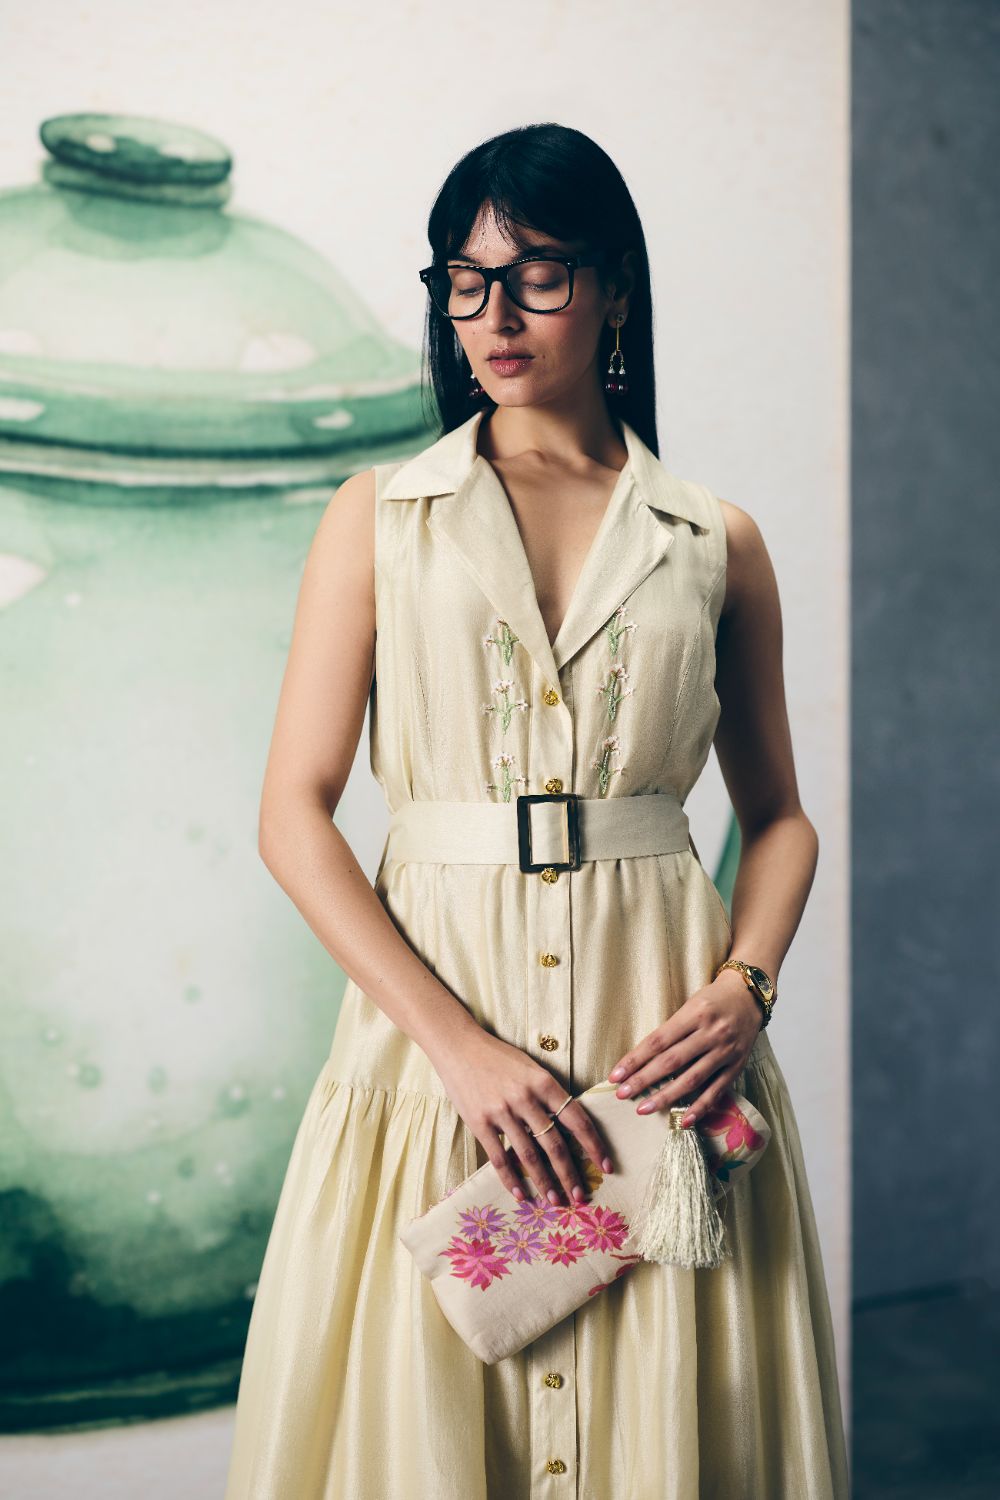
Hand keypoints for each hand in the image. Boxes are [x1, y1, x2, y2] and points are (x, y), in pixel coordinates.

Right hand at [430, 1029, 615, 1206]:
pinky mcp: (480, 1122)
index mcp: (544, 1082)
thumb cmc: (499, 1057)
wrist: (460, 1047)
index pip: (577, 1119)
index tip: (605, 1165)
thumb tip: (569, 1127)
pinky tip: (521, 1195)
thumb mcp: (532, 1068)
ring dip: (545, 1181)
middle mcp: (526, 1098)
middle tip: (581, 1196)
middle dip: (570, 1174)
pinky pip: (499, 1157)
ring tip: (555, 1201)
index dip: (594, 1146)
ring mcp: (502, 1112)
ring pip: (529, 1155)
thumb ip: (549, 1095)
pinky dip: (511, 1179)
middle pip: (555, 1144)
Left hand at [606, 968, 762, 1127]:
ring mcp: (725, 1051)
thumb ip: (671, 1029)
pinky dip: (700, 1108)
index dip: (635, 1059)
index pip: (658, 1040)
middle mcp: (711, 1033)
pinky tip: (683, 1120)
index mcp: (694, 1013)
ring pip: (692, 1079)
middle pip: (671, 1061)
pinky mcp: (737, 1066)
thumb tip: (643, 1058)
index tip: (615, 1075)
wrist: (749, 996)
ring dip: (666, 1096)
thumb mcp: (690, 1004)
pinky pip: (717, 1091)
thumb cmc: (713, 999)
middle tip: (622, 1094)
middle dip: (644, 1079)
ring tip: (644, 1108)